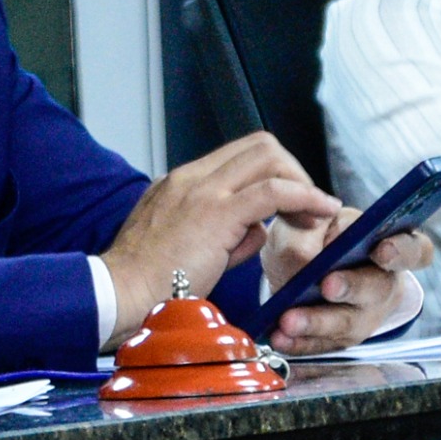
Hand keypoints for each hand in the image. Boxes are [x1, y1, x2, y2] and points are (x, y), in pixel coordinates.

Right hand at [102, 134, 339, 336]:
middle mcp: (192, 177)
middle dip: (293, 171)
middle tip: (308, 205)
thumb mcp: (185, 246)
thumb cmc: (147, 281)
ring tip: (317, 212)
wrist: (120, 292)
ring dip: (302, 183)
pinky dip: (304, 197)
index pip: (240, 155)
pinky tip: (320, 212)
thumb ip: (224, 233)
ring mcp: (203, 190)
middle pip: (260, 146)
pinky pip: (273, 192)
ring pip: (269, 158)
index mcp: (181, 183)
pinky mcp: (216, 213)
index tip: (291, 200)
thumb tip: (255, 230)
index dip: (275, 172)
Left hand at [253, 207, 436, 355]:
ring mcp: (364, 314)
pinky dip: (299, 342)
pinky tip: (279, 337)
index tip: (382, 250)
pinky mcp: (341, 337)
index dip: (403, 251)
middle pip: (377, 288)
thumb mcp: (308, 222)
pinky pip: (323, 343)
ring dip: (317, 322)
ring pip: (348, 322)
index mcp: (387, 244)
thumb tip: (308, 256)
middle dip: (352, 287)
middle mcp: (383, 282)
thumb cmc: (312, 237)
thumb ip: (309, 230)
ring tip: (288, 321)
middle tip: (328, 285)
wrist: (295, 265)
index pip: (414, 248)